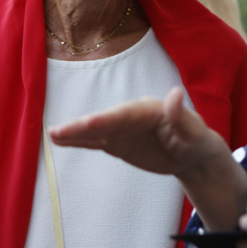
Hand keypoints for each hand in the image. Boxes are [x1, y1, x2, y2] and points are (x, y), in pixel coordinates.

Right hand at [48, 87, 221, 175]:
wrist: (191, 154)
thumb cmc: (195, 140)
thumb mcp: (194, 131)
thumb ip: (182, 115)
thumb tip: (175, 93)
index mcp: (147, 109)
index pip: (123, 114)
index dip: (105, 119)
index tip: (88, 123)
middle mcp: (130, 116)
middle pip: (103, 121)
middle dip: (80, 126)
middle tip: (57, 131)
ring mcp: (122, 129)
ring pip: (95, 132)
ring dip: (74, 133)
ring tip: (51, 135)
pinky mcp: (117, 143)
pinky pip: (95, 142)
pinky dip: (79, 142)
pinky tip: (61, 142)